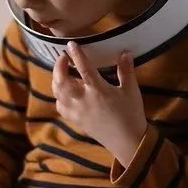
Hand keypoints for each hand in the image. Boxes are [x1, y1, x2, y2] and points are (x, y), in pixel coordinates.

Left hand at [52, 42, 147, 166]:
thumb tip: (125, 53)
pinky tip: (64, 93)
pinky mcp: (76, 121)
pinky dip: (59, 97)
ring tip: (61, 73)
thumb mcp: (131, 91)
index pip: (83, 68)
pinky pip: (61, 107)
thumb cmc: (131, 115)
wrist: (128, 142)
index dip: (76, 54)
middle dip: (58, 67)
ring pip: (58, 93)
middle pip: (62, 81)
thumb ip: (126, 71)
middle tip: (63, 58)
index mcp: (98, 90)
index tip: (70, 44)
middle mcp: (83, 100)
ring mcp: (77, 111)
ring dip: (56, 80)